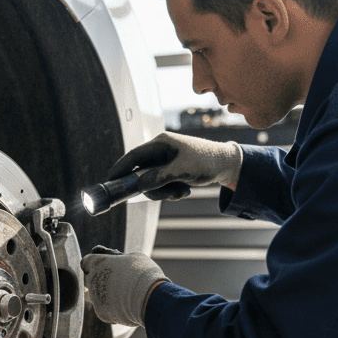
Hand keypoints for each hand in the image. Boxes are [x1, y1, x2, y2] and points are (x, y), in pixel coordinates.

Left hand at [81, 246, 165, 327]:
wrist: (151, 299)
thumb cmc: (143, 273)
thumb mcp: (132, 257)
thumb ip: (115, 256)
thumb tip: (104, 252)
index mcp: (97, 263)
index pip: (86, 262)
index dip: (95, 263)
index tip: (105, 266)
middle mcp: (92, 280)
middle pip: (87, 279)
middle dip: (96, 279)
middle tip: (115, 280)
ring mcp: (95, 298)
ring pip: (92, 295)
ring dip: (101, 293)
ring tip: (120, 293)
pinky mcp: (101, 313)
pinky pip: (103, 309)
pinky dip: (111, 307)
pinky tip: (126, 305)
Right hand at [107, 132, 242, 200]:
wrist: (227, 165)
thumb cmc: (206, 161)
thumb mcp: (182, 171)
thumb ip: (159, 178)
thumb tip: (139, 186)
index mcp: (161, 143)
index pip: (133, 156)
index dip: (119, 169)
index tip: (109, 181)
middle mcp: (160, 151)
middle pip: (141, 173)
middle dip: (152, 188)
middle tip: (167, 194)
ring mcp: (165, 161)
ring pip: (151, 182)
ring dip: (164, 192)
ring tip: (181, 191)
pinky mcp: (170, 170)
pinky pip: (161, 185)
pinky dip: (170, 191)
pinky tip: (184, 190)